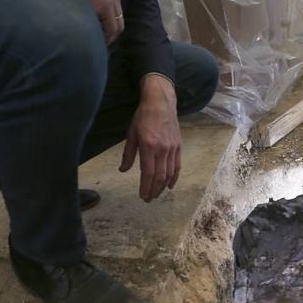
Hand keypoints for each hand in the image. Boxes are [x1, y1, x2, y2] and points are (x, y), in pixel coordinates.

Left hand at [120, 75, 180, 201]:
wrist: (161, 102)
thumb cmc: (143, 116)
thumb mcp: (131, 134)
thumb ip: (128, 154)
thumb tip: (123, 170)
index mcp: (149, 146)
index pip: (148, 173)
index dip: (146, 187)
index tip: (143, 196)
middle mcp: (162, 149)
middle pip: (160, 176)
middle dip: (154, 190)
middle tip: (148, 199)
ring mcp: (172, 148)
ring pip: (170, 173)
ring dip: (163, 186)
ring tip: (156, 194)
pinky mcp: (178, 146)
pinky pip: (177, 166)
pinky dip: (174, 177)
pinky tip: (170, 185)